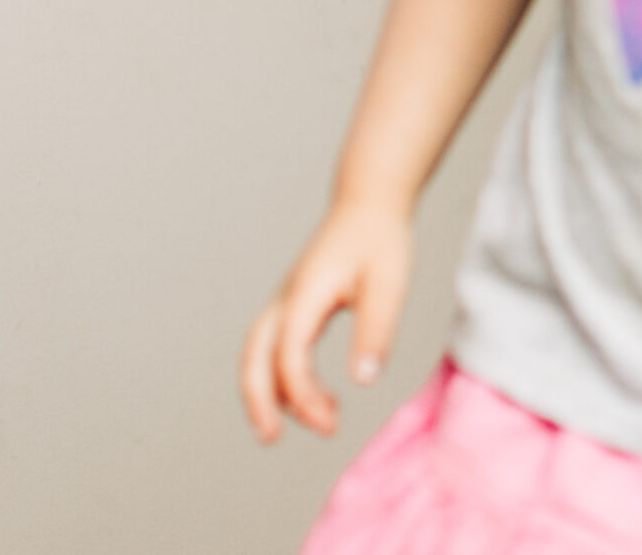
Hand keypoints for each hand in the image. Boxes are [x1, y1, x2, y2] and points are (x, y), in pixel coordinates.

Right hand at [240, 198, 413, 442]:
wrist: (370, 201)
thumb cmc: (380, 238)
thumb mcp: (387, 283)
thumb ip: (375, 330)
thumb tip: (364, 381)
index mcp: (305, 294)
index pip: (289, 355)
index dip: (302, 394)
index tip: (330, 422)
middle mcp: (287, 299)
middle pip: (253, 358)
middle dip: (258, 401)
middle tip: (272, 439)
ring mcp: (287, 300)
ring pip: (259, 354)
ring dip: (272, 392)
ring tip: (314, 422)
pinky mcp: (297, 304)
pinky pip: (277, 347)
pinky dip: (286, 376)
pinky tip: (320, 395)